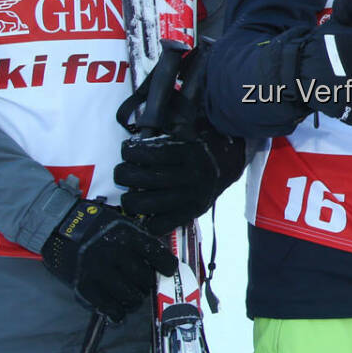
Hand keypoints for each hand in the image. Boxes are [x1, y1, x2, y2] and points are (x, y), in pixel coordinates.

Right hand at [41, 200, 176, 321]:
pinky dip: (117, 312)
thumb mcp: (120, 222)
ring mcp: (99, 272)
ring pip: (129, 296)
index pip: (156, 255)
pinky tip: (119, 311)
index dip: (166, 266)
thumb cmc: (93, 223)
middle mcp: (115, 254)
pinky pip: (108, 307)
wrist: (58, 226)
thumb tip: (157, 259)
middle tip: (143, 283)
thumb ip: (138, 238)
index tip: (167, 270)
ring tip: (132, 297)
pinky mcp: (84, 286)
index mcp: (127, 236)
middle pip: (144, 279)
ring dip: (134, 299)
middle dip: (146, 283)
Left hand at [116, 124, 245, 235]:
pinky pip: (161, 225)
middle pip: (145, 179)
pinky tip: (144, 211)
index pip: (152, 153)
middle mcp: (192, 175)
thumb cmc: (201, 143)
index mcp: (190, 152)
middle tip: (122, 171)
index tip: (127, 149)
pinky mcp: (192, 213)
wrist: (229, 162)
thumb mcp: (189, 128)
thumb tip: (139, 127)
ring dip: (129, 200)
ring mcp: (192, 197)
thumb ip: (167, 128)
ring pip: (147, 204)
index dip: (131, 152)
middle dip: (124, 175)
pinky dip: (147, 221)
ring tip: (129, 193)